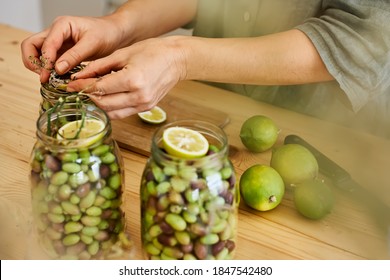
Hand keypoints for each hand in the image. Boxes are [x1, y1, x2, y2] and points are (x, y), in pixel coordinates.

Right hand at [20, 15, 125, 82]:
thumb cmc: (106, 33)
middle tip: (43, 77)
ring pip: (36, 53)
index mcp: (62, 26)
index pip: (45, 44)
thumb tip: (57, 69)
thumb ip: (74, 56)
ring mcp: (57, 41)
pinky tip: (57, 77)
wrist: (115, 33)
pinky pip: (48, 60)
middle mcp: (55, 32)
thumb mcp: (92, 44)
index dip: (44, 61)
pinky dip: (48, 68)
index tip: (47, 76)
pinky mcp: (62, 51)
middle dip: (33, 62)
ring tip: (49, 79)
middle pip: (31, 45)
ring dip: (39, 66)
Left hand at [67, 36, 186, 118]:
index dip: (82, 87)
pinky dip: (111, 108)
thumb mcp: (123, 54)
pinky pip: (122, 113)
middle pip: (104, 103)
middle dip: (87, 96)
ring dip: (98, 104)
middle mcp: (139, 96)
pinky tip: (104, 99)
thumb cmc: (153, 52)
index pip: (100, 88)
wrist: (176, 60)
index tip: (70, 84)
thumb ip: (99, 66)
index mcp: (133, 80)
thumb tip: (80, 76)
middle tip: (77, 88)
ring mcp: (144, 105)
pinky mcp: (146, 108)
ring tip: (89, 94)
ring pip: (112, 112)